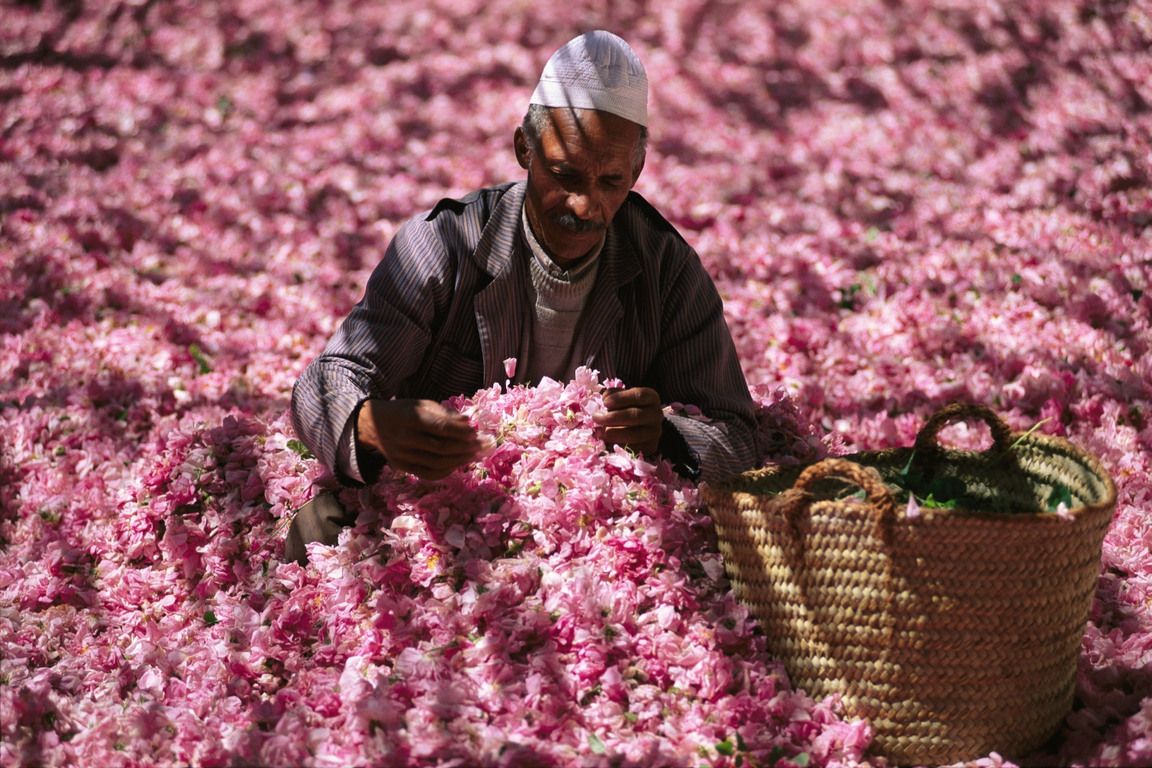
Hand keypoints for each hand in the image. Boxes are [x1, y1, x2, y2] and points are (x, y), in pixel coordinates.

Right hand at [357, 398, 490, 479]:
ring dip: (460, 460)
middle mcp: (404, 438)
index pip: (439, 427)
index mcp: (409, 417)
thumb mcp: (421, 404)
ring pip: (437, 463)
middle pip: (440, 447)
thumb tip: (468, 422)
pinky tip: (459, 463)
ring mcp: (402, 455)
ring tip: (475, 454)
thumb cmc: (404, 412)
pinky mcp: (402, 467)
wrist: (373, 426)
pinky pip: (429, 473)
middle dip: (465, 447)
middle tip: (482, 445)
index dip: (459, 431)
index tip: (475, 432)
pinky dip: (447, 470)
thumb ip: (444, 413)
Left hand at [594, 387, 662, 455]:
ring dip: (614, 433)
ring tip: (600, 432)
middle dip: (613, 417)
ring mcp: (655, 432)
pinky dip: (620, 446)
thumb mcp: (621, 398)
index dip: (621, 398)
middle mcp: (656, 414)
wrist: (635, 428)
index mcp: (651, 398)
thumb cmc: (625, 408)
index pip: (640, 395)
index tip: (605, 402)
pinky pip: (635, 448)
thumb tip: (605, 398)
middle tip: (596, 418)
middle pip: (636, 415)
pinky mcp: (651, 447)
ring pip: (635, 434)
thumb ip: (612, 396)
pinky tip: (608, 442)